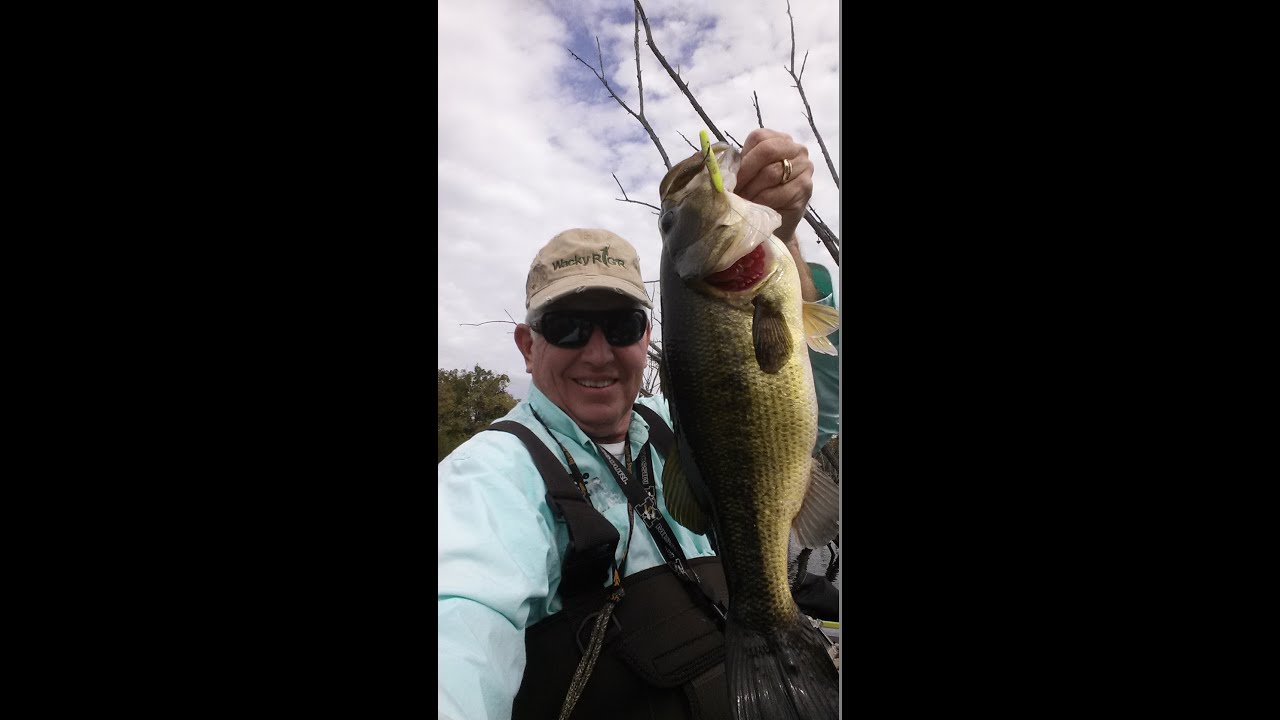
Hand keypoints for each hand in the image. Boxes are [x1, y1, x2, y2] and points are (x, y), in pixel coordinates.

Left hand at [735, 128, 812, 242]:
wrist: (775, 223)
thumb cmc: (757, 195)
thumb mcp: (745, 175)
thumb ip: (735, 164)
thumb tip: (714, 163)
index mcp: (778, 139)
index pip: (759, 137)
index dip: (742, 158)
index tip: (731, 178)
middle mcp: (795, 149)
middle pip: (767, 150)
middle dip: (747, 172)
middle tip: (736, 190)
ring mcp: (804, 167)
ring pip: (772, 173)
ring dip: (752, 190)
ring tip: (743, 201)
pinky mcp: (805, 188)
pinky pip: (779, 192)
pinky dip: (763, 201)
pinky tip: (757, 208)